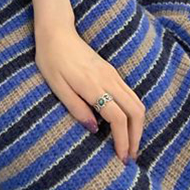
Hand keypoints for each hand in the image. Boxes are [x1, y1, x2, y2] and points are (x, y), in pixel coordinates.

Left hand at [34, 19, 144, 164]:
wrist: (57, 32)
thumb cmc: (51, 58)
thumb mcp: (56, 85)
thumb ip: (76, 107)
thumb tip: (94, 129)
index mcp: (93, 86)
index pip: (118, 118)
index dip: (123, 140)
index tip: (122, 158)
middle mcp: (108, 80)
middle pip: (135, 112)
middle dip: (137, 137)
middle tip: (130, 156)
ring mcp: (112, 74)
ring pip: (137, 103)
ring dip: (138, 125)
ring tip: (130, 144)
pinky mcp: (111, 71)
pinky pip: (131, 95)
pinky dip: (133, 113)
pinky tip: (125, 124)